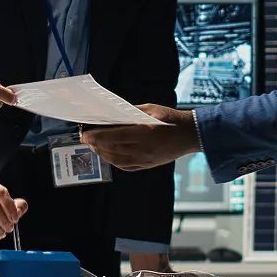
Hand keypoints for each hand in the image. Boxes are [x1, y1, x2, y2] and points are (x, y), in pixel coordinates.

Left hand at [80, 105, 198, 170]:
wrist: (191, 134)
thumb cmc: (171, 118)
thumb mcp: (151, 109)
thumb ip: (131, 112)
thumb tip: (113, 113)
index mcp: (144, 133)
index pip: (114, 136)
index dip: (97, 137)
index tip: (86, 135)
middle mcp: (143, 148)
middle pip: (113, 149)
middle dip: (97, 145)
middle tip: (87, 140)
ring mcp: (146, 159)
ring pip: (118, 161)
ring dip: (104, 155)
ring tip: (95, 148)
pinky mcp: (149, 165)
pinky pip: (127, 167)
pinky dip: (115, 162)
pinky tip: (110, 156)